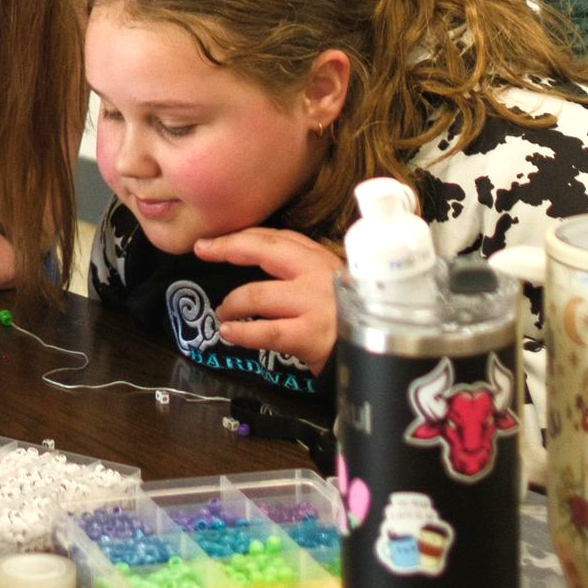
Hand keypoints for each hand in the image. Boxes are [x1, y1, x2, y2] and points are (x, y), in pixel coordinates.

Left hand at [193, 228, 343, 372]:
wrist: (384, 351)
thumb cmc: (353, 318)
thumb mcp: (334, 284)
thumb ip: (305, 272)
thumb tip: (262, 264)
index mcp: (320, 259)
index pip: (277, 237)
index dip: (243, 236)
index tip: (216, 239)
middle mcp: (315, 273)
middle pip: (263, 249)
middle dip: (228, 247)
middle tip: (203, 250)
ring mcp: (312, 303)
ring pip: (256, 294)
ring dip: (231, 303)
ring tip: (222, 313)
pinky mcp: (309, 334)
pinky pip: (265, 331)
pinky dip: (241, 332)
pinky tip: (229, 333)